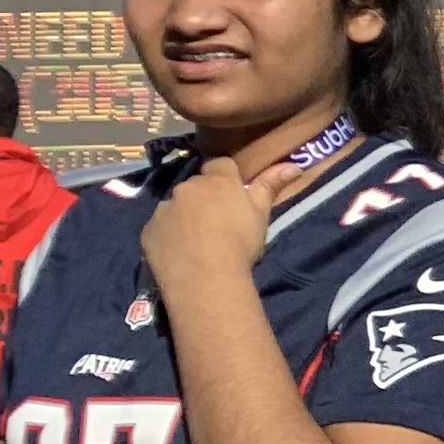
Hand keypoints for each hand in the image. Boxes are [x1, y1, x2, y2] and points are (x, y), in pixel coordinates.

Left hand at [143, 162, 277, 296]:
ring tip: (196, 241)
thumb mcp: (261, 215)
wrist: (206, 278)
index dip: (227, 178)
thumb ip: (271, 186)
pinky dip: (168, 234)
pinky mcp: (149, 230)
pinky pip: (160, 226)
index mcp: (217, 181)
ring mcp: (164, 208)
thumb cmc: (241, 244)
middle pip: (196, 185)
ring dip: (184, 215)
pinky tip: (180, 253)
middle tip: (217, 223)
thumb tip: (295, 165)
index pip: (220, 165)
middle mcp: (187, 188)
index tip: (234, 197)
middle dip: (204, 198)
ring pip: (175, 206)